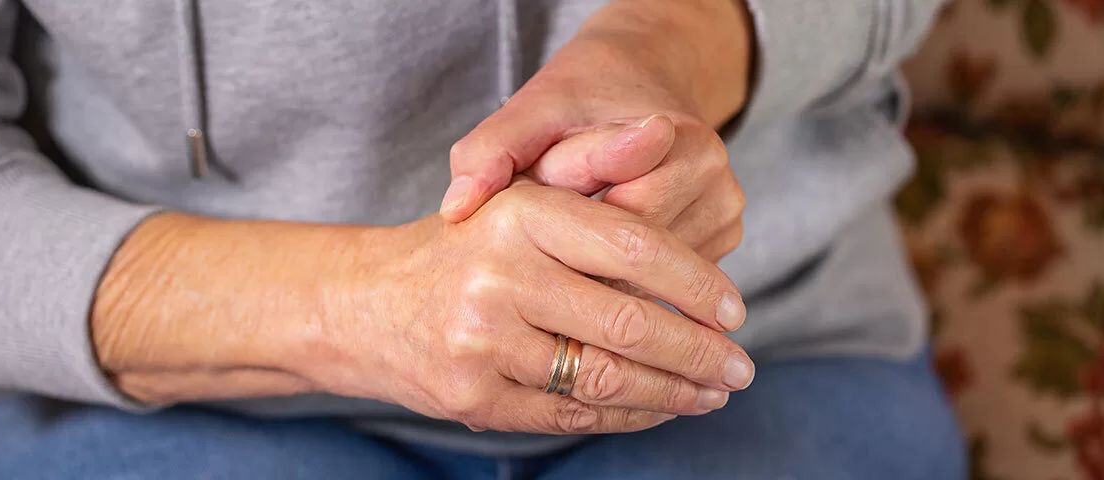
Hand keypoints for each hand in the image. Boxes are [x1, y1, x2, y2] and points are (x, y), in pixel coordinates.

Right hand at [302, 179, 753, 433]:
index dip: (697, 283)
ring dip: (674, 391)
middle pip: (630, 323)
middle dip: (700, 352)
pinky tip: (659, 406)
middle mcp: (498, 276)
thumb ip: (593, 181)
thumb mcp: (518, 198)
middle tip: (740, 366)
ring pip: (607, 377)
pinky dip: (628, 414)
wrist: (363, 303)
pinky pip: (572, 413)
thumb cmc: (463, 247)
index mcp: (518, 214)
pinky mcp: (475, 397)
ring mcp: (483, 343)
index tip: (735, 310)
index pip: (635, 248)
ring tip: (712, 392)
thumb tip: (670, 168)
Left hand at [442, 0, 752, 263]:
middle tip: (541, 234)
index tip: (532, 209)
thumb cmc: (577, 100)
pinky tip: (592, 257)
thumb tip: (457, 208)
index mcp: (680, 144)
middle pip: (633, 263)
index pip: (614, 225)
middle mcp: (716, 185)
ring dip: (597, 270)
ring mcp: (725, 220)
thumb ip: (490, 152)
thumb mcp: (528, 112)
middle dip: (576, 255)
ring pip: (648, 284)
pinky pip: (662, 286)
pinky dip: (621, 277)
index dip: (558, 227)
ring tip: (567, 237)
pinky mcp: (720, 245)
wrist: (639, 80)